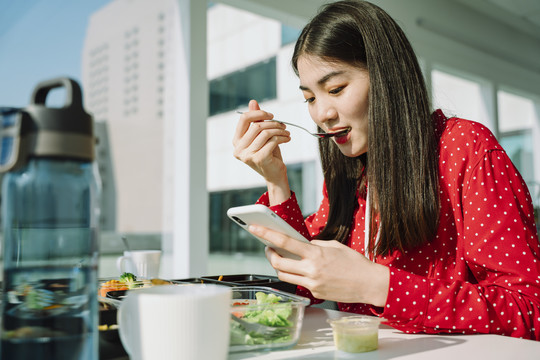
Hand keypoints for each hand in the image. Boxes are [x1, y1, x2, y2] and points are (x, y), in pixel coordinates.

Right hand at [233, 100, 291, 203]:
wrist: (275, 174)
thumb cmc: (268, 153)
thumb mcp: (261, 136)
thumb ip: (256, 120)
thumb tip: (253, 102)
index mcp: (236, 141)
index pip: (244, 119)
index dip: (259, 114)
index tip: (271, 116)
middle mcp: (239, 149)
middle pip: (256, 126)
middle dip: (273, 123)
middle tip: (283, 125)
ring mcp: (248, 155)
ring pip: (265, 133)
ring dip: (279, 130)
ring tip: (286, 132)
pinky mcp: (259, 158)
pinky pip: (272, 141)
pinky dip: (282, 138)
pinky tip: (287, 139)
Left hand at [250, 225, 389, 306]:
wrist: (369, 284)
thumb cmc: (355, 263)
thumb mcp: (335, 246)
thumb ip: (316, 245)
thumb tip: (303, 246)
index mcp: (315, 254)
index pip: (285, 242)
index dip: (266, 234)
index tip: (254, 229)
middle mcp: (311, 269)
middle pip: (278, 263)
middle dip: (269, 254)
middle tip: (268, 248)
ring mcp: (312, 283)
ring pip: (284, 275)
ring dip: (278, 266)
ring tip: (280, 258)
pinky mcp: (315, 293)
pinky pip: (297, 283)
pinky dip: (294, 275)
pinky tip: (299, 269)